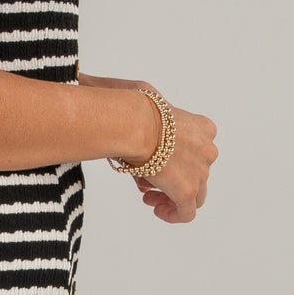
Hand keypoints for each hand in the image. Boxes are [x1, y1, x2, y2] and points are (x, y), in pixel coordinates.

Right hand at [76, 73, 217, 223]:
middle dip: (169, 178)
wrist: (131, 123)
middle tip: (144, 181)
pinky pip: (187, 213)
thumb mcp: (132, 91)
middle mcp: (206, 149)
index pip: (196, 147)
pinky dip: (173, 214)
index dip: (174, 157)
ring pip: (194, 194)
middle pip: (195, 172)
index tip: (151, 159)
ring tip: (146, 196)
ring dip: (169, 196)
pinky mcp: (188, 192)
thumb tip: (86, 80)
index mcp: (200, 126)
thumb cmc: (129, 106)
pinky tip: (156, 210)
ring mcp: (200, 172)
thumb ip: (120, 92)